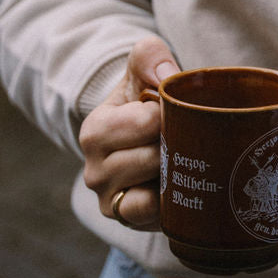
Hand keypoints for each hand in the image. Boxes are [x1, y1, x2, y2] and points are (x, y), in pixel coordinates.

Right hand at [79, 35, 178, 229]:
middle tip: (182, 135)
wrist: (142, 138)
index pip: (147, 121)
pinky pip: (155, 215)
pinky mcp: (127, 221)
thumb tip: (166, 76)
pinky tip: (176, 185)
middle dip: (177, 143)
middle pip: (155, 156)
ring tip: (179, 156)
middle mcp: (94, 170)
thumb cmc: (144, 100)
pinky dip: (170, 201)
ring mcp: (108, 200)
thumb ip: (149, 56)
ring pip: (156, 187)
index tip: (174, 110)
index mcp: (95, 130)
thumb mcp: (142, 71)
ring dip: (176, 171)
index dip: (172, 112)